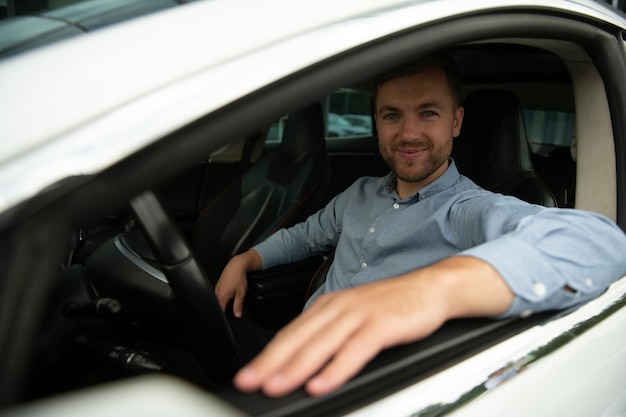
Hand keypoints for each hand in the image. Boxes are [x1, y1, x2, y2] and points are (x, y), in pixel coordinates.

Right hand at [214, 250, 261, 317]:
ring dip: (223, 303)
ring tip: (230, 302)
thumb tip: (237, 315)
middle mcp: (217, 293)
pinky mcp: (218, 286)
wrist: (236, 265)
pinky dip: (222, 298)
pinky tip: (228, 296)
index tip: (228, 318)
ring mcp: (216, 289)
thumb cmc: (238, 277)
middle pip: (218, 306)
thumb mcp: (241, 293)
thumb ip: (238, 305)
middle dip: (223, 310)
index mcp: (222, 296)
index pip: (220, 311)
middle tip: (231, 310)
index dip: (224, 316)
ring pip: (218, 301)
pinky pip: (218, 295)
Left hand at [233, 256, 512, 396]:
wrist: (430, 288)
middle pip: (298, 339)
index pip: (290, 333)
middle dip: (270, 363)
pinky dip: (336, 368)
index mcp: (328, 306)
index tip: (247, 374)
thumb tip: (304, 364)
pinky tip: (321, 384)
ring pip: (321, 344)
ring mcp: (359, 314)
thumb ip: (329, 336)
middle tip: (248, 383)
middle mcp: (338, 308)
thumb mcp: (353, 316)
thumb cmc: (390, 306)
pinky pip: (354, 350)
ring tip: (275, 386)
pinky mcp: (381, 324)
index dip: (266, 355)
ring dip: (295, 367)